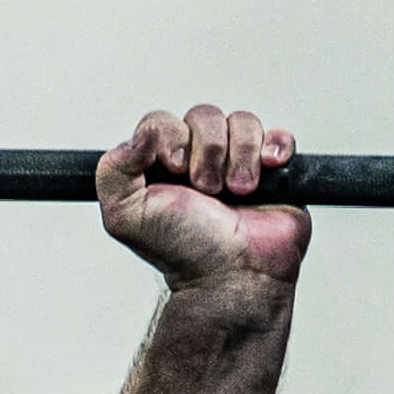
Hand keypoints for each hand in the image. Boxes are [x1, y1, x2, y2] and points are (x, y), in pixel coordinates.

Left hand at [94, 105, 308, 306]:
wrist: (232, 277)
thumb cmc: (184, 251)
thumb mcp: (127, 215)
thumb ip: (114, 171)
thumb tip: (141, 134)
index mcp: (161, 165)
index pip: (162, 121)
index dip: (171, 137)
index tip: (175, 167)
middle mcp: (198, 159)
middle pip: (204, 116)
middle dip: (207, 152)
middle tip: (207, 190)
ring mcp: (237, 163)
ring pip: (242, 122)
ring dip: (240, 156)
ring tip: (237, 193)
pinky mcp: (274, 172)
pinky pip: (279, 136)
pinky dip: (276, 146)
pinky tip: (268, 169)